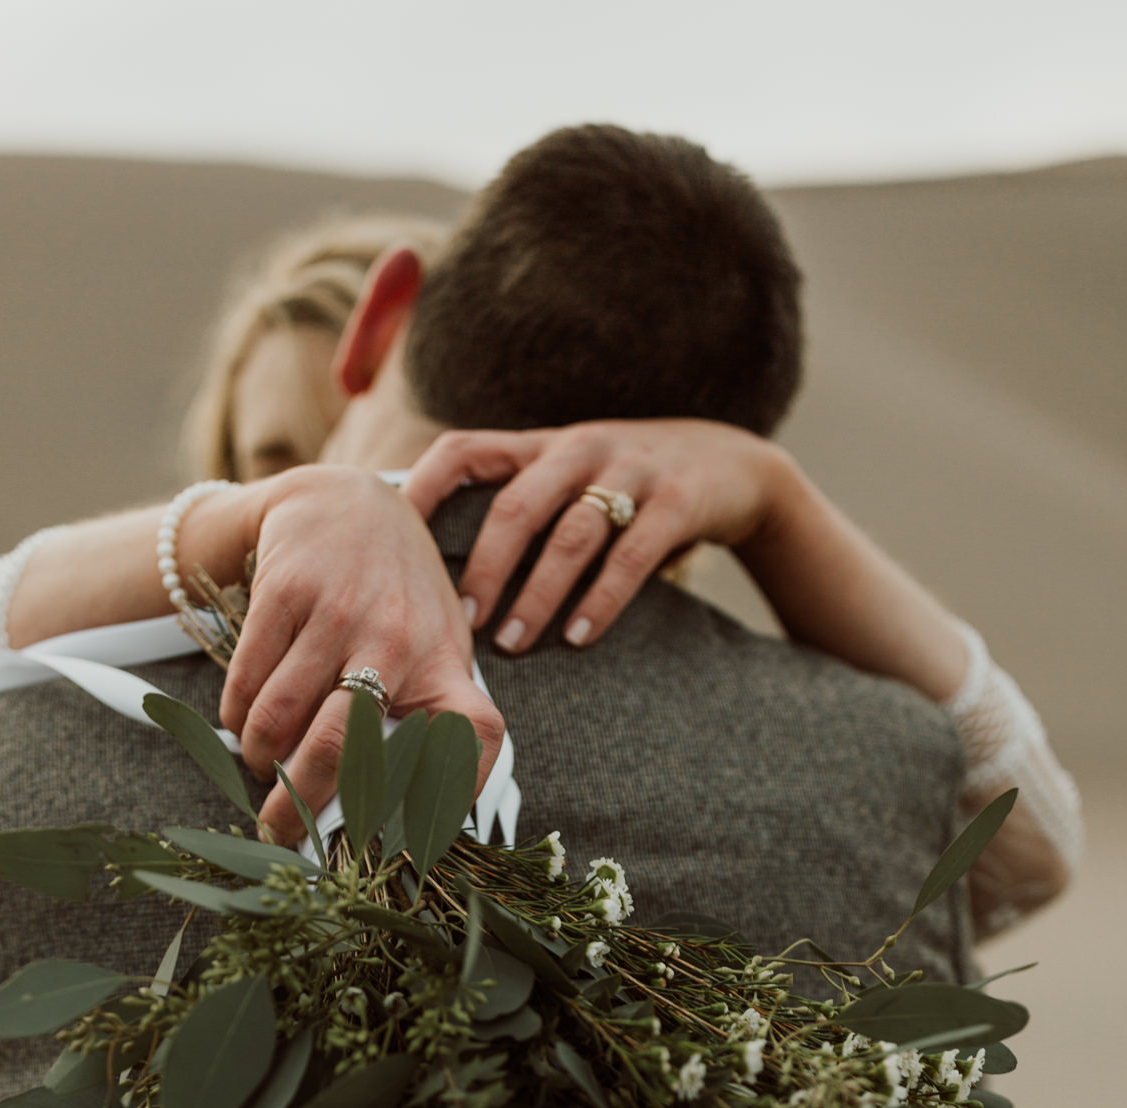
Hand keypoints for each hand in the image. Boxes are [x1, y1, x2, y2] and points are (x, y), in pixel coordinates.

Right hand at [200, 469, 504, 843]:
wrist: (346, 501)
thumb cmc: (395, 595)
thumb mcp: (433, 645)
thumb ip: (428, 713)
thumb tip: (405, 809)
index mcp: (444, 664)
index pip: (474, 736)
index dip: (456, 793)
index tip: (420, 843)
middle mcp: (399, 639)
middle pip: (342, 750)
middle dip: (297, 807)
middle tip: (276, 833)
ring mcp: (340, 611)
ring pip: (280, 721)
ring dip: (258, 760)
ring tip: (258, 766)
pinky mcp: (287, 591)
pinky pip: (249, 683)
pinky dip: (237, 716)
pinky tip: (243, 721)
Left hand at [402, 420, 791, 652]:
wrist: (731, 464)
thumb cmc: (627, 489)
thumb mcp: (569, 480)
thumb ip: (516, 511)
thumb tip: (434, 580)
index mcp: (540, 447)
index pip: (465, 451)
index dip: (424, 489)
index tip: (394, 540)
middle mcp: (578, 449)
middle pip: (516, 504)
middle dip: (483, 565)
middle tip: (460, 621)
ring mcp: (630, 471)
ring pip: (571, 533)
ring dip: (537, 593)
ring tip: (512, 642)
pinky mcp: (676, 502)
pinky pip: (631, 556)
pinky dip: (600, 601)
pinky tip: (577, 638)